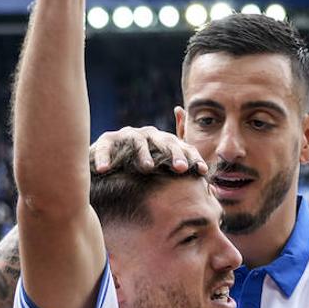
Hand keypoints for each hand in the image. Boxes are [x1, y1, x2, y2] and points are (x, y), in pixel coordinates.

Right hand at [91, 126, 207, 174]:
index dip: (193, 157)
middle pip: (164, 141)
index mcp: (164, 142)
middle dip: (174, 154)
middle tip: (181, 168)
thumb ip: (180, 167)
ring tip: (147, 168)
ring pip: (138, 141)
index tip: (202, 172)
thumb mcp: (162, 170)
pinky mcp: (106, 140)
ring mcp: (127, 135)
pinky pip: (104, 147)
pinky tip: (104, 169)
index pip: (182, 147)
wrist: (108, 164)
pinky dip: (104, 157)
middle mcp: (148, 135)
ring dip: (143, 154)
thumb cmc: (139, 168)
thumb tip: (205, 172)